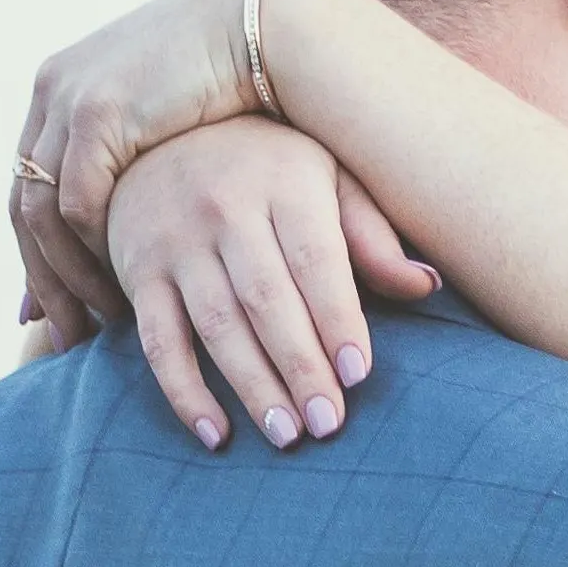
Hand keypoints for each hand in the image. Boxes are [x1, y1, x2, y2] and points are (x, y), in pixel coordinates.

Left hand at [7, 0, 268, 338]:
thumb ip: (138, 164)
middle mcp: (53, 94)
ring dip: (65, 274)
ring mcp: (68, 100)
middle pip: (22, 205)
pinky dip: (93, 246)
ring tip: (96, 321)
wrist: (263, 23)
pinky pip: (77, 200)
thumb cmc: (239, 76)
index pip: (29, 187)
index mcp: (64, 89)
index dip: (39, 253)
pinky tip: (124, 278)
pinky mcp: (98, 112)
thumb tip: (127, 220)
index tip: (53, 309)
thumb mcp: (172, 121)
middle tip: (63, 333)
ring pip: (39, 211)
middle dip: (42, 278)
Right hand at [106, 120, 440, 449]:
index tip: (359, 375)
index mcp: (284, 183)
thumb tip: (428, 285)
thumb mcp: (325, 176)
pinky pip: (158, 341)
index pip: (314, 259)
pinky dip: (184, 392)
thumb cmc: (267, 164)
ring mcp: (176, 242)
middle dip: (299, 367)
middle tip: (329, 424)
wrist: (160, 131)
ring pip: (216, 324)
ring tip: (287, 435)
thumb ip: (370, 233)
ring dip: (251, 386)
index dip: (337, 318)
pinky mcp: (139, 273)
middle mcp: (225, 209)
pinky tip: (216, 433)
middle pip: (266, 299)